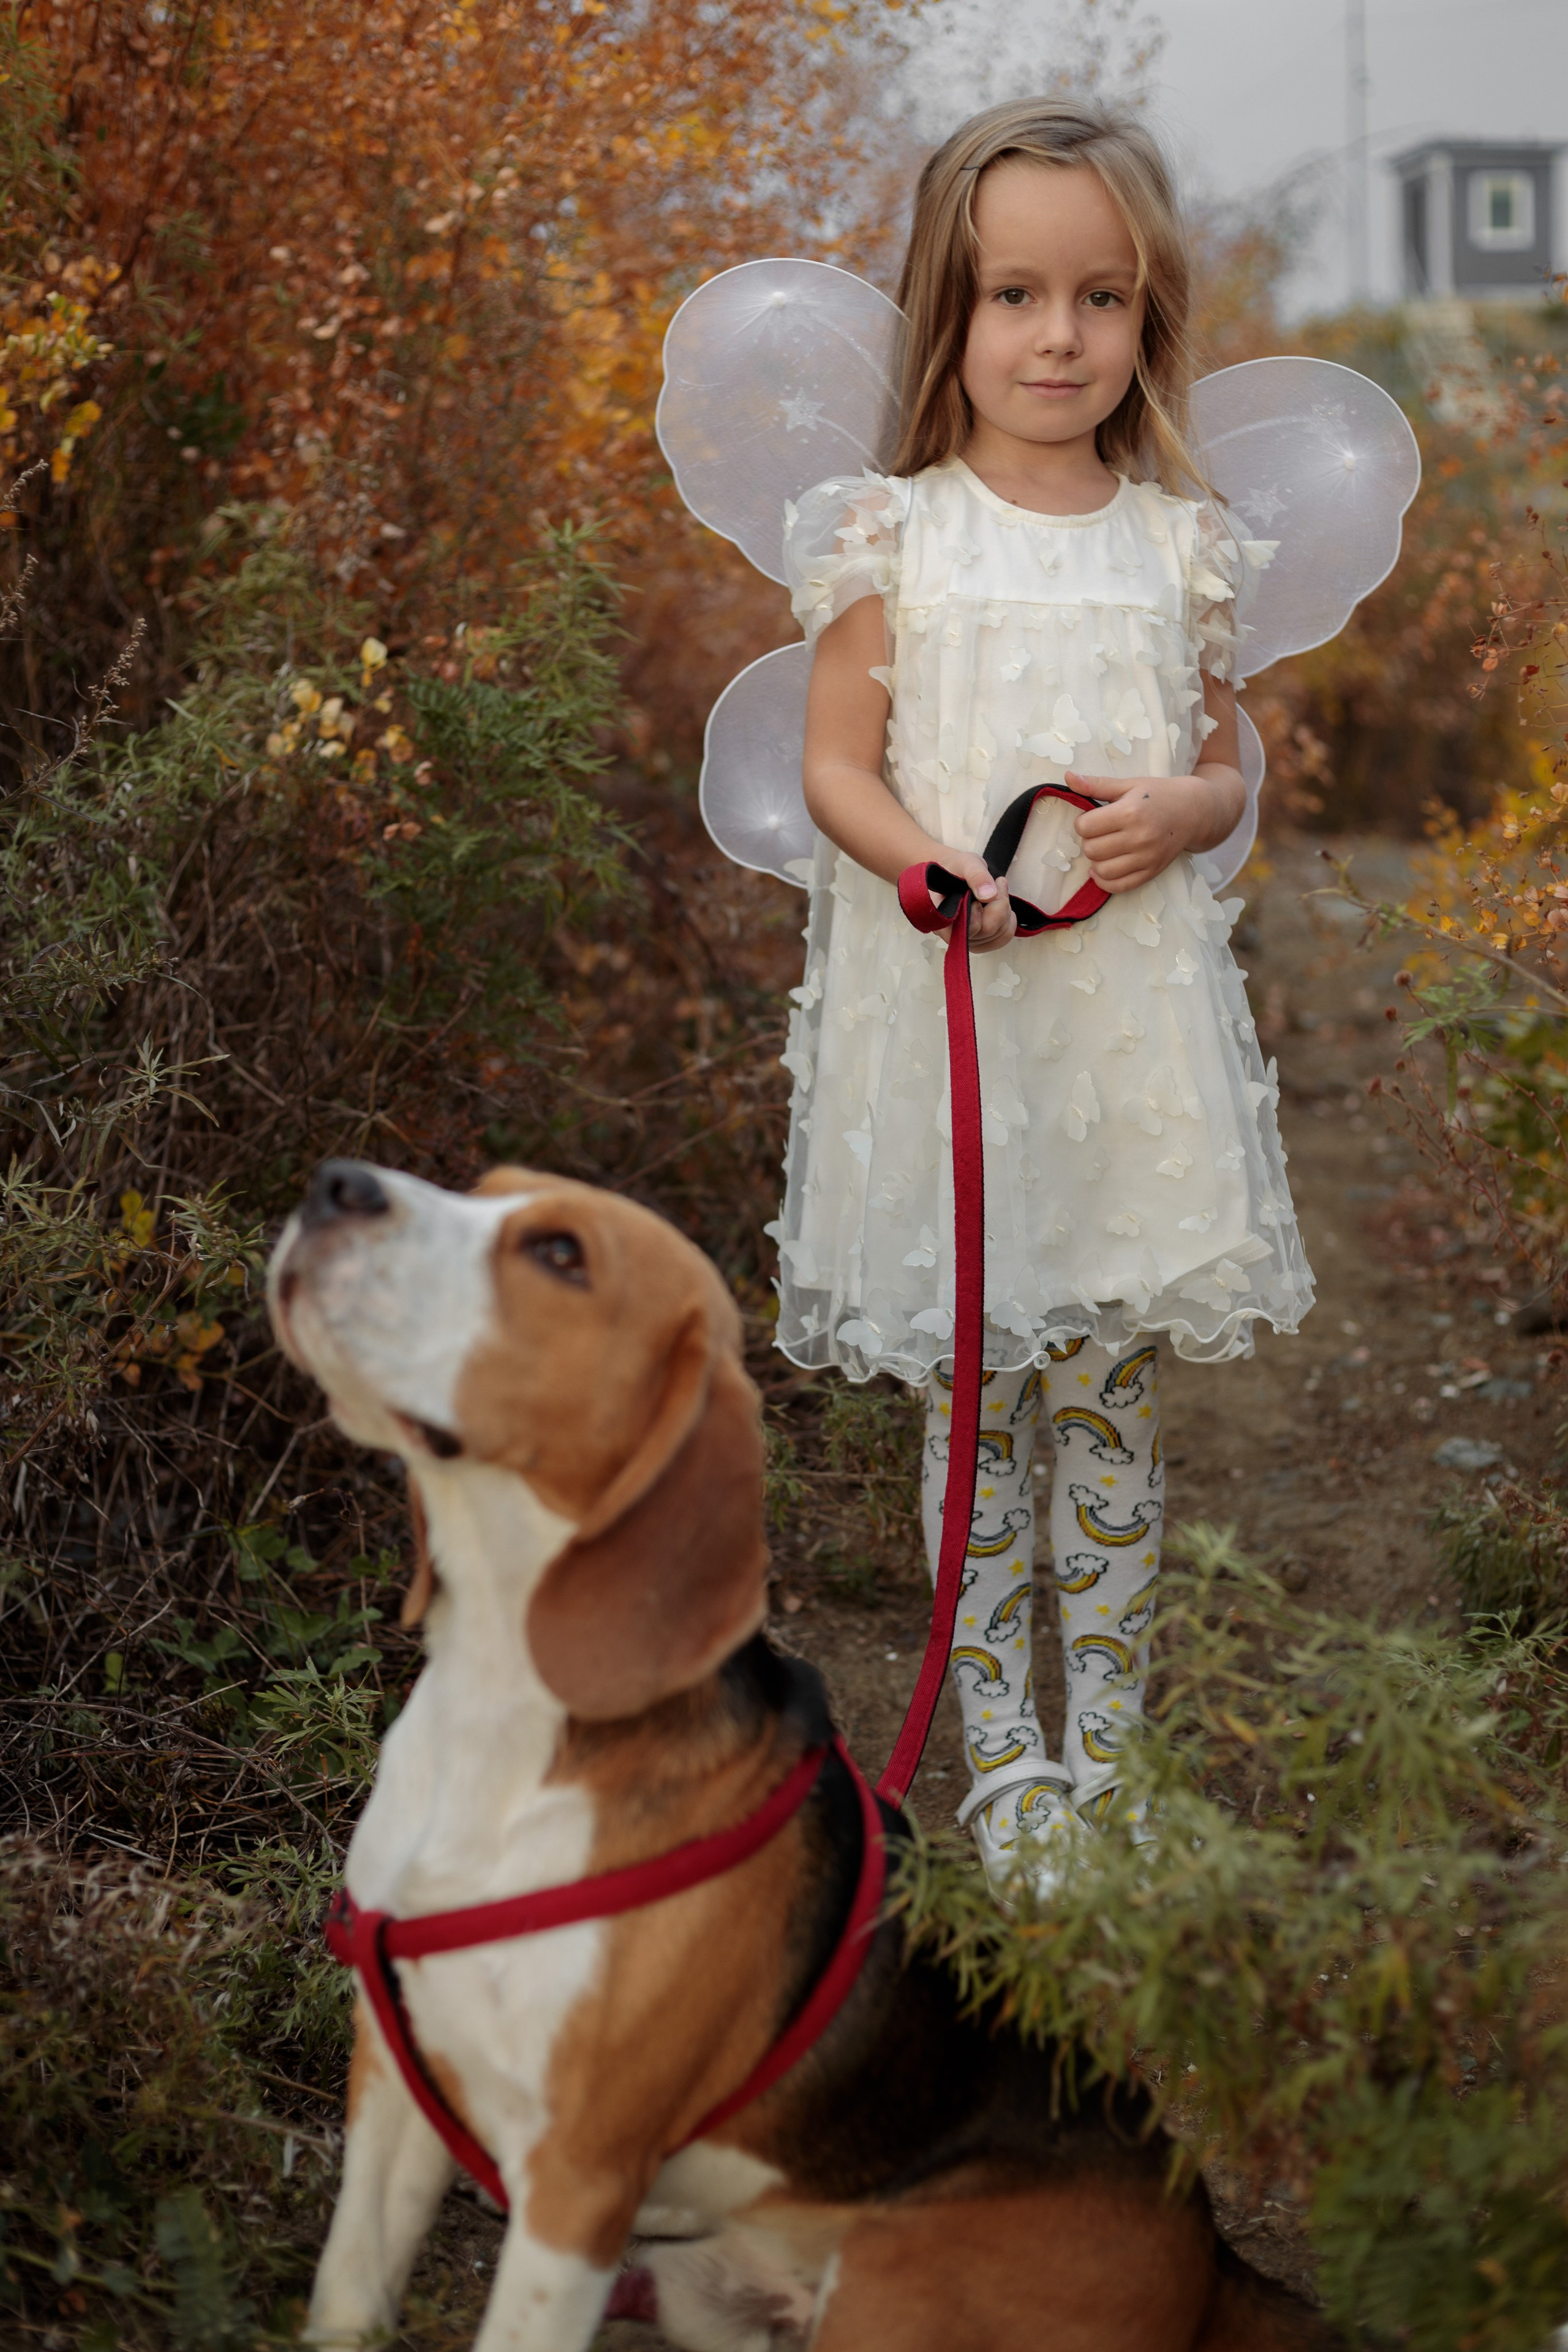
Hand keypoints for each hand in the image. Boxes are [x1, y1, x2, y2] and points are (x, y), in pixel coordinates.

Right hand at [935, 846, 1016, 953]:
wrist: (959, 874)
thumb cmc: (957, 870)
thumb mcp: (966, 863)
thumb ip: (976, 875)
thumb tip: (989, 895)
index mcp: (941, 915)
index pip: (965, 928)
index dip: (979, 910)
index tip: (979, 890)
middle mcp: (951, 933)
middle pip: (986, 930)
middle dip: (999, 905)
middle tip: (997, 884)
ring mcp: (966, 940)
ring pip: (998, 935)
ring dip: (1005, 911)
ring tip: (997, 892)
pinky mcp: (979, 942)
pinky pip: (1003, 938)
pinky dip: (1009, 921)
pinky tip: (1001, 907)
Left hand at [1065, 769, 1242, 894]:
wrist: (1195, 811)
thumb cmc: (1159, 795)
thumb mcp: (1129, 784)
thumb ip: (1097, 784)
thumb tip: (1067, 777)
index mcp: (1130, 812)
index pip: (1085, 827)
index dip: (1083, 822)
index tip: (1094, 818)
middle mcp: (1139, 837)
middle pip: (1091, 849)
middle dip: (1089, 840)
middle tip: (1100, 832)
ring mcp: (1147, 858)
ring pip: (1101, 871)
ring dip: (1095, 861)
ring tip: (1104, 849)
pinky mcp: (1152, 872)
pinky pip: (1119, 886)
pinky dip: (1105, 881)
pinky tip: (1103, 870)